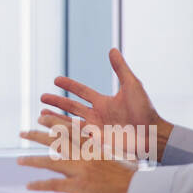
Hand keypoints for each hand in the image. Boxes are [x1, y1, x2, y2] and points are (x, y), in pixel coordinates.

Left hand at [16, 127, 137, 192]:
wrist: (139, 188)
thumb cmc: (134, 174)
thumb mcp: (121, 154)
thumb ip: (108, 148)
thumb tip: (103, 145)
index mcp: (93, 145)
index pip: (69, 130)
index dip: (53, 123)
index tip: (41, 117)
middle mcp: (84, 154)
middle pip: (55, 142)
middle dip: (37, 135)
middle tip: (22, 132)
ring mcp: (80, 169)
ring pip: (50, 162)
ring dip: (32, 160)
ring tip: (19, 160)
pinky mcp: (79, 185)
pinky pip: (54, 185)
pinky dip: (40, 185)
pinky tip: (29, 186)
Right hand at [39, 48, 172, 161]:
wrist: (152, 135)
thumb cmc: (145, 110)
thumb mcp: (132, 85)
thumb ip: (120, 68)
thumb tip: (112, 49)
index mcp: (103, 102)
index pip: (82, 92)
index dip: (69, 85)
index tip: (55, 79)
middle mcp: (97, 115)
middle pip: (71, 107)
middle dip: (56, 102)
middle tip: (41, 97)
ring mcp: (96, 130)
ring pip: (70, 123)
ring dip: (55, 119)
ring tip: (41, 115)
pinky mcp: (97, 143)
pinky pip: (77, 138)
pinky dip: (64, 135)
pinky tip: (52, 134)